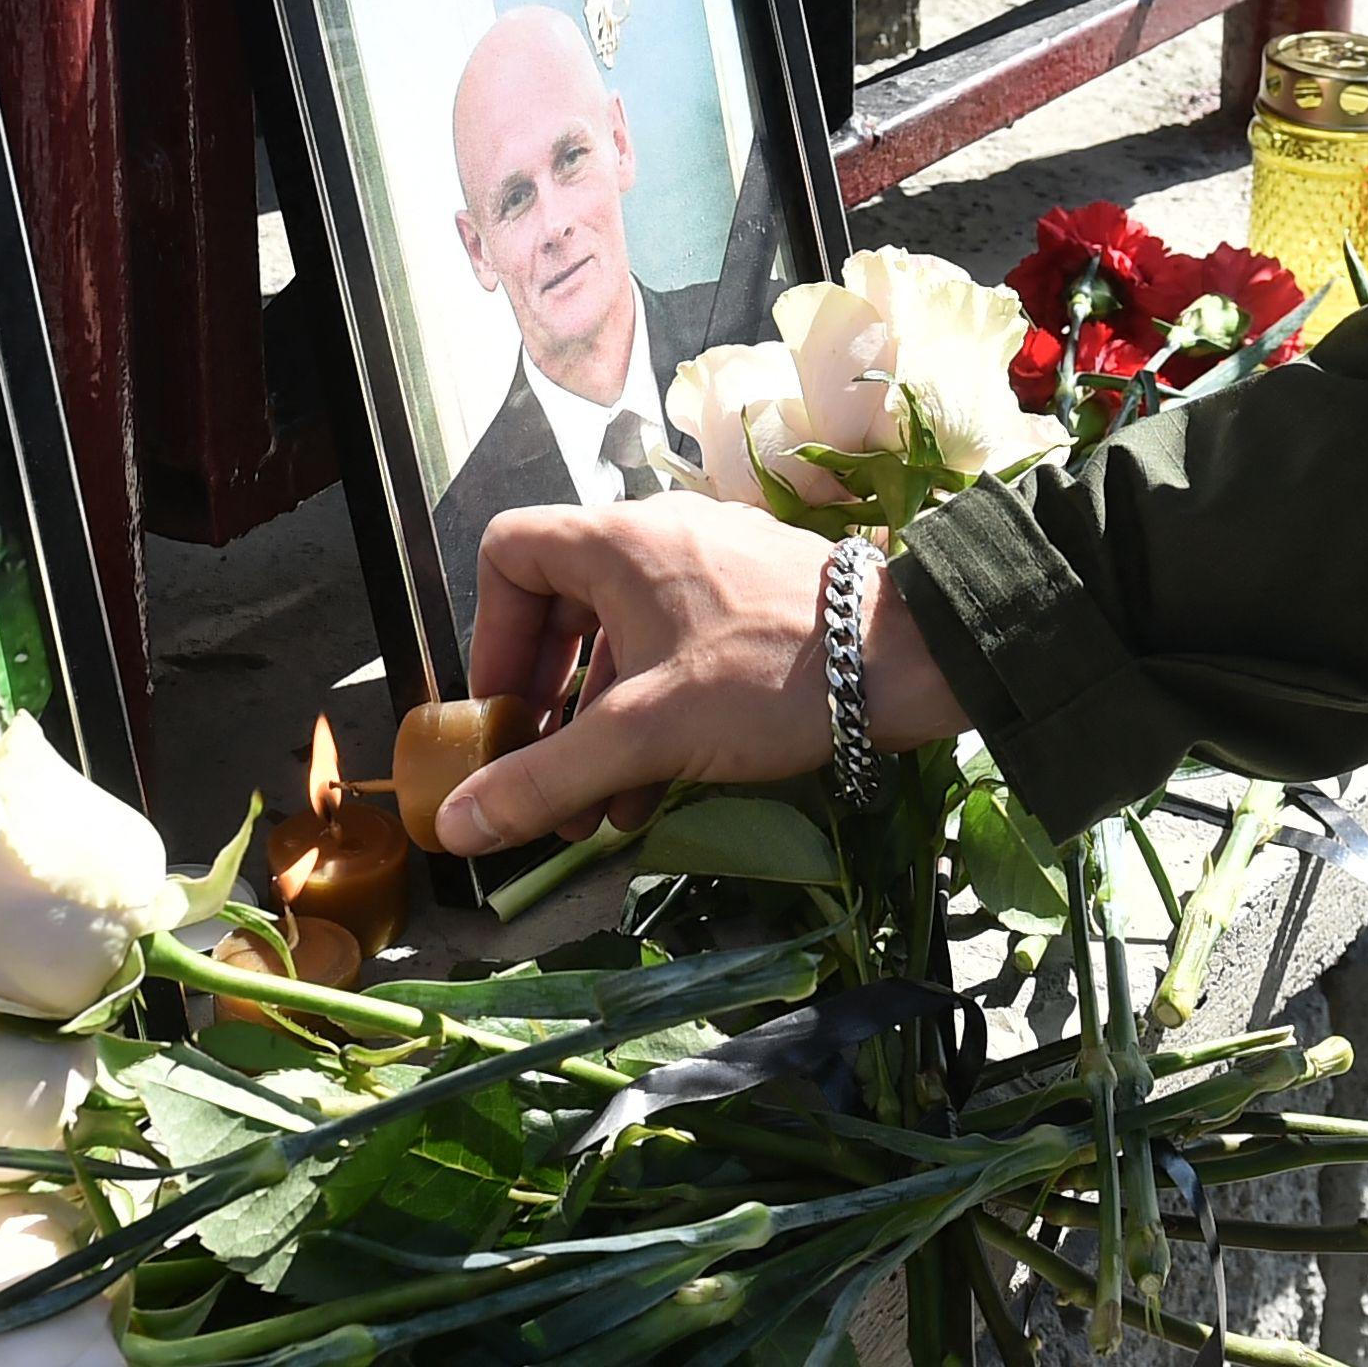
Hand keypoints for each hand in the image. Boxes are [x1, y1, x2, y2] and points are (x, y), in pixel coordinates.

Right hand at [439, 499, 960, 854]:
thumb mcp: (644, 734)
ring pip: (622, 643)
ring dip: (598, 728)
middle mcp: (658, 539)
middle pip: (562, 608)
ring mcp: (710, 568)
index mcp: (618, 542)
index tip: (504, 711)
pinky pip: (674, 652)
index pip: (509, 554)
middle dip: (547, 705)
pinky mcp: (752, 604)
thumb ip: (546, 779)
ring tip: (595, 815)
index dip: (490, 635)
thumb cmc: (767, 675)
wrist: (910, 659)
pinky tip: (651, 795)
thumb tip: (457, 827)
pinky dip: (650, 716)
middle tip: (542, 775)